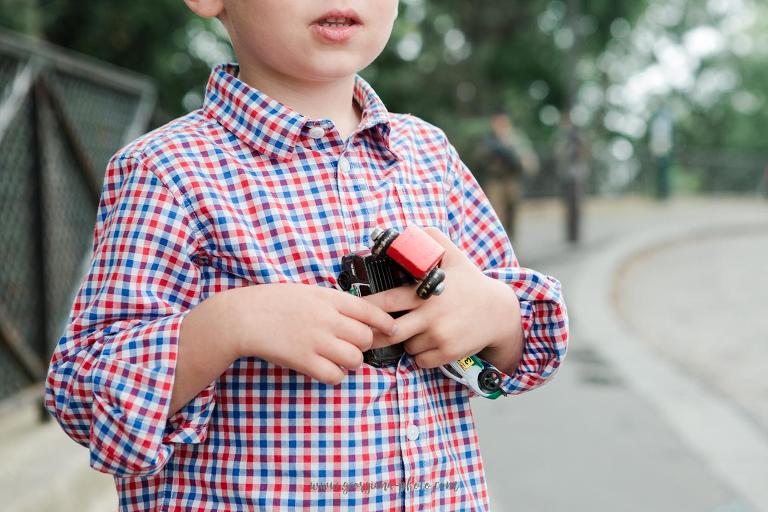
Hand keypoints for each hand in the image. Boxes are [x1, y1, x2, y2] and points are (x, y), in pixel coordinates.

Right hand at [224, 283, 395, 384]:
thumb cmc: (274, 302)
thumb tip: (360, 317)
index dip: (385, 323)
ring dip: (350, 362)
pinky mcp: (304, 361)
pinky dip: (334, 376)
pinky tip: (324, 369)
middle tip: (349, 345)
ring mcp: (317, 341)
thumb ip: (334, 303)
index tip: (391, 330)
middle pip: (366, 338)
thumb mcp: (308, 292)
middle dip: (362, 345)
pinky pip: (334, 376)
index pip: (370, 311)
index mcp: (330, 298)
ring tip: (337, 358)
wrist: (243, 316)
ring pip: (355, 359)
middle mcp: (328, 319)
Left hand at [362, 227, 523, 370]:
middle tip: (367, 332)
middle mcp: (431, 316)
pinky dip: (420, 355)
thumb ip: (429, 238)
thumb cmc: (469, 281)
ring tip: (416, 329)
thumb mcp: (452, 254)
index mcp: (425, 292)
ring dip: (405, 341)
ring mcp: (440, 336)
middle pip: (390, 331)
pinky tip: (428, 341)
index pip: (387, 301)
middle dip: (375, 334)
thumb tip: (401, 232)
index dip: (367, 307)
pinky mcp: (448, 353)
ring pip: (406, 346)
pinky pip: (421, 360)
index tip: (355, 309)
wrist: (499, 311)